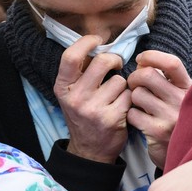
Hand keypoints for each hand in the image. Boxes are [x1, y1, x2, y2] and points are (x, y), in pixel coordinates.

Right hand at [54, 35, 130, 163]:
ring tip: (115, 94)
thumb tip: (100, 43)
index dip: (86, 42)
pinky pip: (128, 95)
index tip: (98, 40)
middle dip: (114, 59)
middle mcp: (75, 98)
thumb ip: (80, 71)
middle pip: (102, 62)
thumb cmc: (84, 115)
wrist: (89, 150)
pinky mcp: (111, 119)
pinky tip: (122, 106)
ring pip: (120, 80)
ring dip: (123, 84)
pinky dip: (129, 98)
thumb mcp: (72, 94)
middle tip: (116, 64)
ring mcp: (93, 109)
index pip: (70, 56)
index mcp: (63, 87)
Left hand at [126, 50, 191, 168]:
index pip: (171, 63)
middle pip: (147, 75)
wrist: (184, 153)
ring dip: (132, 98)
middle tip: (134, 85)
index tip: (141, 59)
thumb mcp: (179, 96)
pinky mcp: (157, 132)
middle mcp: (182, 101)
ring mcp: (170, 117)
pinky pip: (132, 114)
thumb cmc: (176, 118)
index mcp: (189, 88)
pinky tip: (139, 120)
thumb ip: (166, 79)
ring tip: (140, 106)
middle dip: (134, 78)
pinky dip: (131, 115)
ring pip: (137, 94)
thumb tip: (141, 63)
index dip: (152, 56)